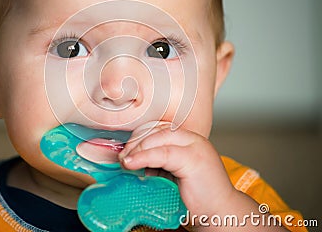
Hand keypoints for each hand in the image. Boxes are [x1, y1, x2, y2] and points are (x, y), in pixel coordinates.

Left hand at [118, 124, 236, 216]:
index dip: (140, 138)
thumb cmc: (198, 198)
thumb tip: (133, 160)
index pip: (159, 129)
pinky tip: (132, 163)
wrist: (221, 214)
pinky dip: (143, 157)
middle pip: (157, 131)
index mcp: (189, 141)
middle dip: (136, 143)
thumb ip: (159, 163)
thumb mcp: (174, 173)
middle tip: (124, 158)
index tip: (127, 152)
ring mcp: (195, 147)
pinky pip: (162, 153)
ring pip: (158, 139)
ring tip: (126, 162)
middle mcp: (193, 140)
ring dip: (137, 150)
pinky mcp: (193, 159)